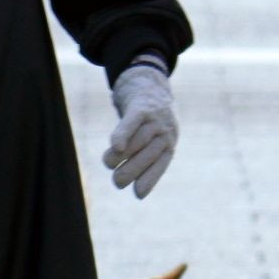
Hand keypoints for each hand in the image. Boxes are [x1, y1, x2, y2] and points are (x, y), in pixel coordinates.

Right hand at [102, 59, 176, 197]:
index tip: (138, 193)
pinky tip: (116, 146)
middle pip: (147, 156)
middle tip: (117, 182)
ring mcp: (155, 119)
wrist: (149, 85)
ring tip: (109, 163)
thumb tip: (128, 184)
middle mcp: (165, 132)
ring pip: (136, 142)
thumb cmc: (147, 120)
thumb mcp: (152, 138)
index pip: (160, 165)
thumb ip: (142, 157)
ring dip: (119, 155)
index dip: (149, 179)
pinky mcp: (142, 106)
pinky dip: (123, 135)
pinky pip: (131, 123)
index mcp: (169, 144)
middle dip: (131, 170)